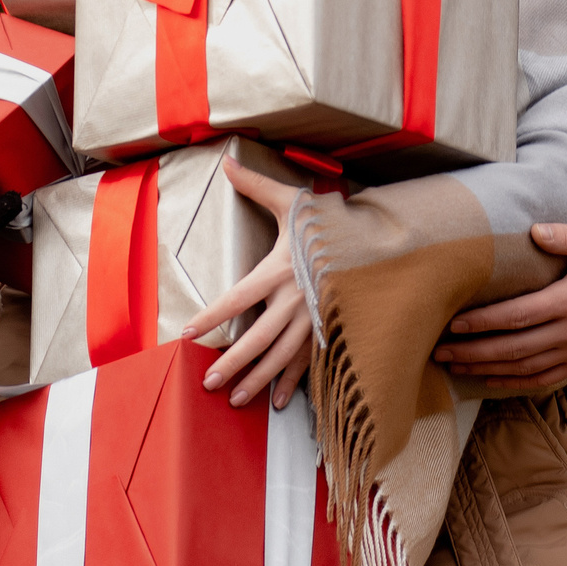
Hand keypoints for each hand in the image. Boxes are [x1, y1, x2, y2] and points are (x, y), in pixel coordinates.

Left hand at [176, 159, 313, 410]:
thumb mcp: (292, 200)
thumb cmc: (330, 220)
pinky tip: (280, 401)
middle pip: (258, 338)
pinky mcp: (332, 328)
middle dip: (232, 364)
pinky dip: (295, 382)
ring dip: (259, 380)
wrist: (380, 238)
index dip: (210, 318)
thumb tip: (226, 164)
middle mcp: (297, 299)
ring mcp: (316, 318)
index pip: (237, 300)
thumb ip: (256, 185)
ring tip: (236, 400)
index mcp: (281, 270)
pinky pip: (310, 361)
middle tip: (209, 383)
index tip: (187, 334)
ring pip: (283, 357)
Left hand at [433, 224, 566, 391]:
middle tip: (438, 352)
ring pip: (524, 368)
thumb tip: (533, 231)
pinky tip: (492, 380)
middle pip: (513, 349)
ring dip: (487, 369)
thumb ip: (566, 236)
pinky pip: (544, 378)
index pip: (516, 316)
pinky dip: (515, 382)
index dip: (481, 323)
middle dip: (473, 352)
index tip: (452, 324)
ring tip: (455, 367)